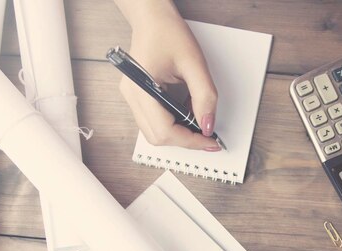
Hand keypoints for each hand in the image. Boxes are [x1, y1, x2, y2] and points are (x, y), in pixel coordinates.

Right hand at [115, 0, 220, 150]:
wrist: (152, 18)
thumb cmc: (168, 33)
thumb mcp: (194, 64)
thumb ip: (205, 96)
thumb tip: (208, 125)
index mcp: (142, 88)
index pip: (164, 131)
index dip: (190, 141)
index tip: (210, 141)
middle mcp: (132, 97)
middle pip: (157, 137)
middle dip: (185, 140)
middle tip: (207, 135)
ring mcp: (132, 98)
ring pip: (154, 132)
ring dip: (179, 132)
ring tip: (197, 119)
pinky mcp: (138, 97)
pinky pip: (154, 121)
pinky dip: (173, 123)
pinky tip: (186, 110)